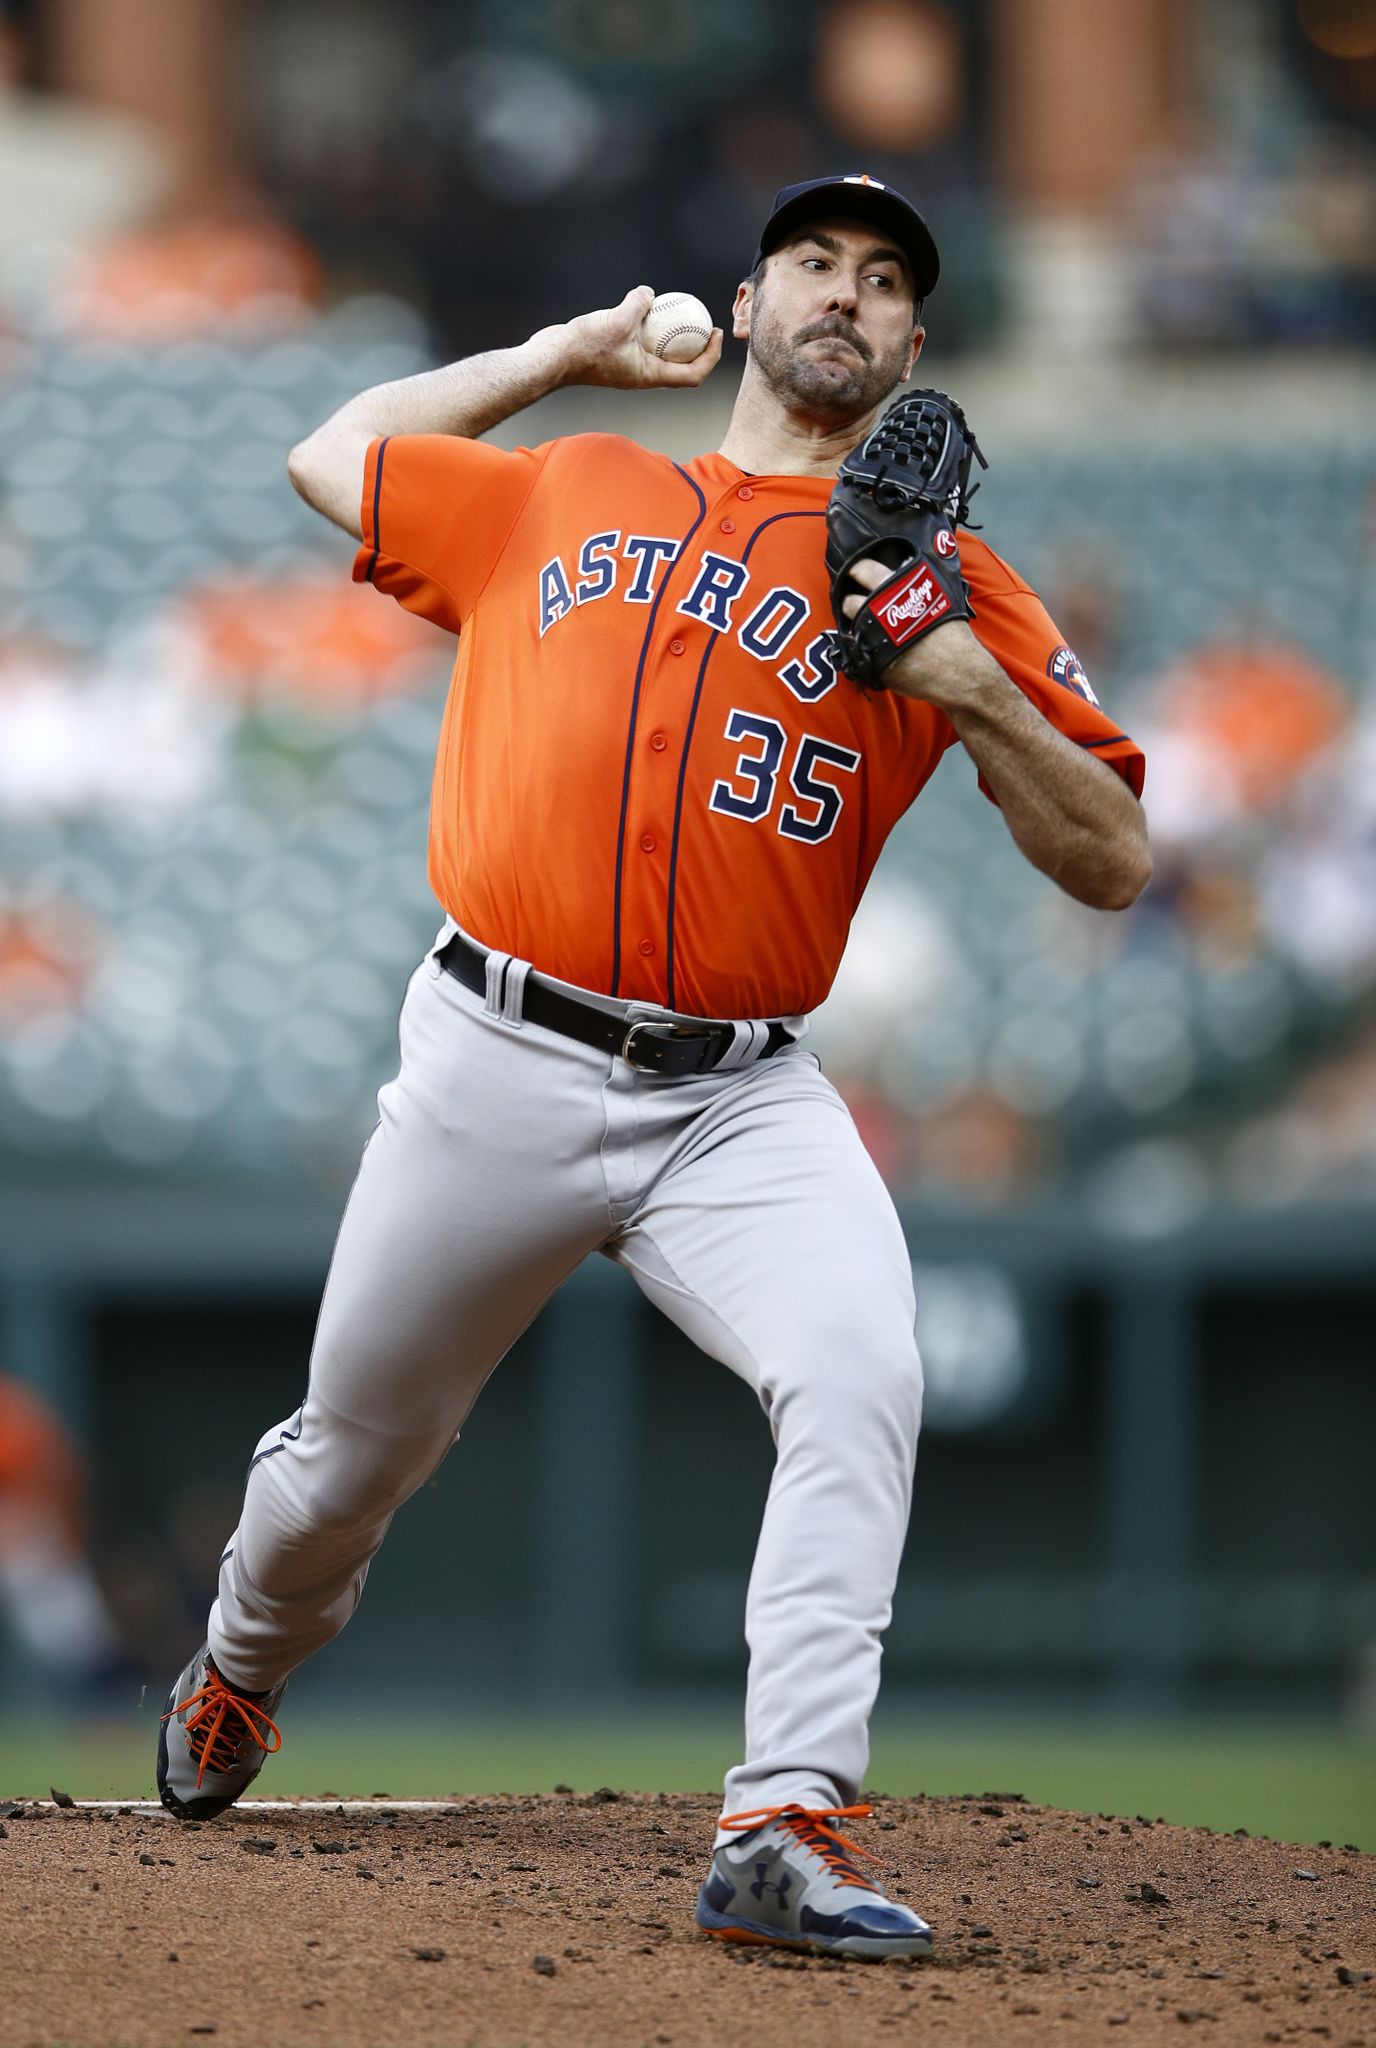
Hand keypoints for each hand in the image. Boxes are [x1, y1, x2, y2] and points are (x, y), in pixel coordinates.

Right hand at [553, 286, 723, 391]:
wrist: (552, 357)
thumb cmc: (585, 347)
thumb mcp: (619, 320)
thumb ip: (639, 304)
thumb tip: (650, 293)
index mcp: (649, 376)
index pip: (692, 375)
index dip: (710, 357)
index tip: (716, 333)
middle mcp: (642, 374)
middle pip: (681, 365)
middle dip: (697, 345)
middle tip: (705, 320)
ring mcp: (629, 365)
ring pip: (660, 351)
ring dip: (672, 334)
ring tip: (679, 309)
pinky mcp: (616, 353)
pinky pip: (640, 339)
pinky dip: (648, 325)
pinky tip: (646, 303)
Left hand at [840, 556, 992, 708]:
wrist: (957, 672)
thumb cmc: (953, 634)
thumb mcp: (939, 596)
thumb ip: (916, 582)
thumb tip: (905, 569)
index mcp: (897, 589)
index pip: (864, 569)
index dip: (856, 569)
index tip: (854, 571)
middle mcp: (880, 611)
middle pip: (849, 601)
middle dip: (850, 602)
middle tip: (857, 603)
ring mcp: (873, 638)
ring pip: (851, 626)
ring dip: (855, 625)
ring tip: (866, 627)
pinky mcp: (872, 662)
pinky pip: (859, 651)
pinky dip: (863, 648)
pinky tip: (874, 647)